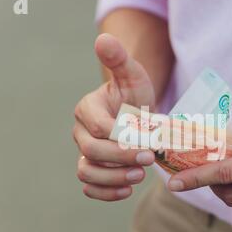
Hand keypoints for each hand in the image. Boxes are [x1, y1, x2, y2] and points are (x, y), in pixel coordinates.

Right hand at [73, 33, 155, 200]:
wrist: (136, 114)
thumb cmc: (134, 94)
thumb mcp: (132, 75)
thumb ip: (119, 59)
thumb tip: (104, 38)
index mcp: (87, 109)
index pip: (98, 127)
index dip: (123, 137)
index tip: (150, 140)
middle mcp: (81, 132)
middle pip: (92, 152)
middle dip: (121, 158)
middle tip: (149, 159)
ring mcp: (84, 153)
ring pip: (87, 173)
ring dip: (114, 178)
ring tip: (140, 175)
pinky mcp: (93, 169)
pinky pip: (89, 187)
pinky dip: (105, 193)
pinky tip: (127, 190)